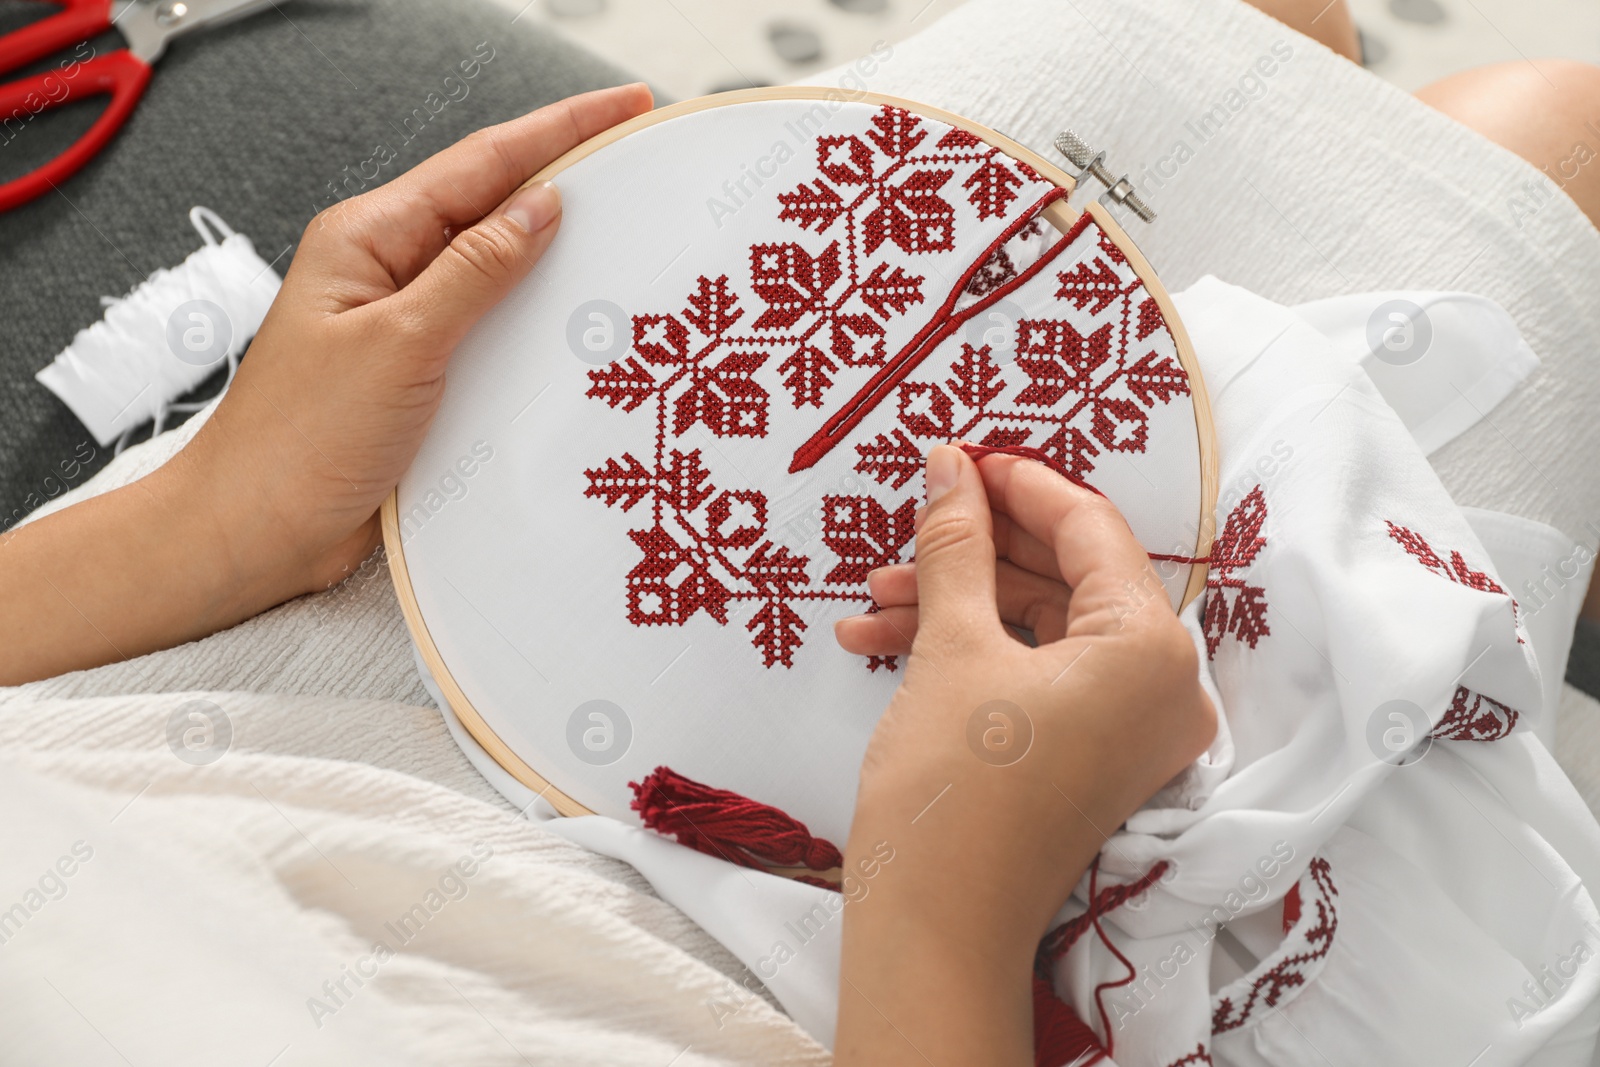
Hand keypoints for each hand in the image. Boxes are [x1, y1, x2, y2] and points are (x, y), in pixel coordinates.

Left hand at [175, 82, 653, 602]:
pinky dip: (537, 316)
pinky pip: (492, 327)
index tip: (623, 106)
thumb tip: (541, 206)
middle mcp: (388, 270)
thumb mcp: (399, 343)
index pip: (481, 163)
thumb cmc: (298, 442)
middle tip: (640, 157)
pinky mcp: (423, 374)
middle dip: (567, 176)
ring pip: (498, 267)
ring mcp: (407, 322)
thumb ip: (474, 271)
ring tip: (627, 232)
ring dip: (557, 251)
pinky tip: (577, 320)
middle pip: (493, 204)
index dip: (559, 131)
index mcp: (368, 237)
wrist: (258, 534)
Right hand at [832, 445, 1214, 1064]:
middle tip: (909, 525)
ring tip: (872, 603)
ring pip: (1041, 626)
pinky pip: (1038, 672)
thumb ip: (957, 543)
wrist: (937, 927)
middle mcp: (1162, 686)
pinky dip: (972, 651)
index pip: (1089, 529)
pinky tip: (885, 641)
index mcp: (1151, 647)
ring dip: (957, 604)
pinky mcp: (1093, 755)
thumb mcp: (951, 645)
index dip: (1016, 486)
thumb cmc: (953, 785)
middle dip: (974, 551)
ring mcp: (1130, 727)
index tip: (956, 459)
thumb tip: (951, 465)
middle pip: (1066, 577)